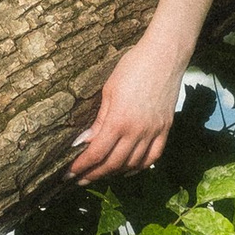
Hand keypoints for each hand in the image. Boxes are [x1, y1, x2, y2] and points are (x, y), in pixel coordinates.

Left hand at [69, 33, 185, 183]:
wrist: (164, 56)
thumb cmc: (132, 67)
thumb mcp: (108, 91)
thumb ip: (98, 120)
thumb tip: (83, 142)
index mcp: (119, 120)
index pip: (96, 153)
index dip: (81, 166)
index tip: (69, 173)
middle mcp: (137, 131)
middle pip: (113, 163)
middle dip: (94, 174)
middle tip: (80, 179)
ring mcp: (153, 131)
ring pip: (132, 164)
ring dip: (114, 173)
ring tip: (100, 174)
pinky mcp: (165, 129)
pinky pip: (153, 157)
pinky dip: (139, 167)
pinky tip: (128, 169)